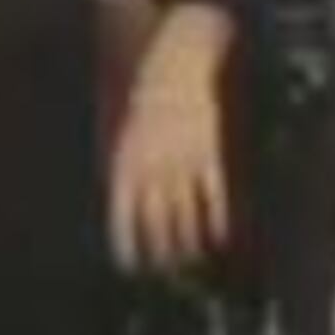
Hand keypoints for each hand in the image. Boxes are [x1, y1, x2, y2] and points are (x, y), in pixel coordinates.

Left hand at [111, 14, 235, 273]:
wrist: (175, 60)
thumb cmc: (139, 95)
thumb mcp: (116, 128)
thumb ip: (118, 166)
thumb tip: (119, 202)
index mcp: (124, 165)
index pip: (123, 220)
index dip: (127, 247)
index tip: (130, 267)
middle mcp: (153, 170)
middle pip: (157, 225)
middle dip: (160, 254)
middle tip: (164, 273)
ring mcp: (183, 163)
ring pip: (186, 216)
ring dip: (188, 245)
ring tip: (190, 262)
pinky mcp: (209, 154)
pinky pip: (213, 196)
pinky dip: (216, 221)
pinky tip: (218, 238)